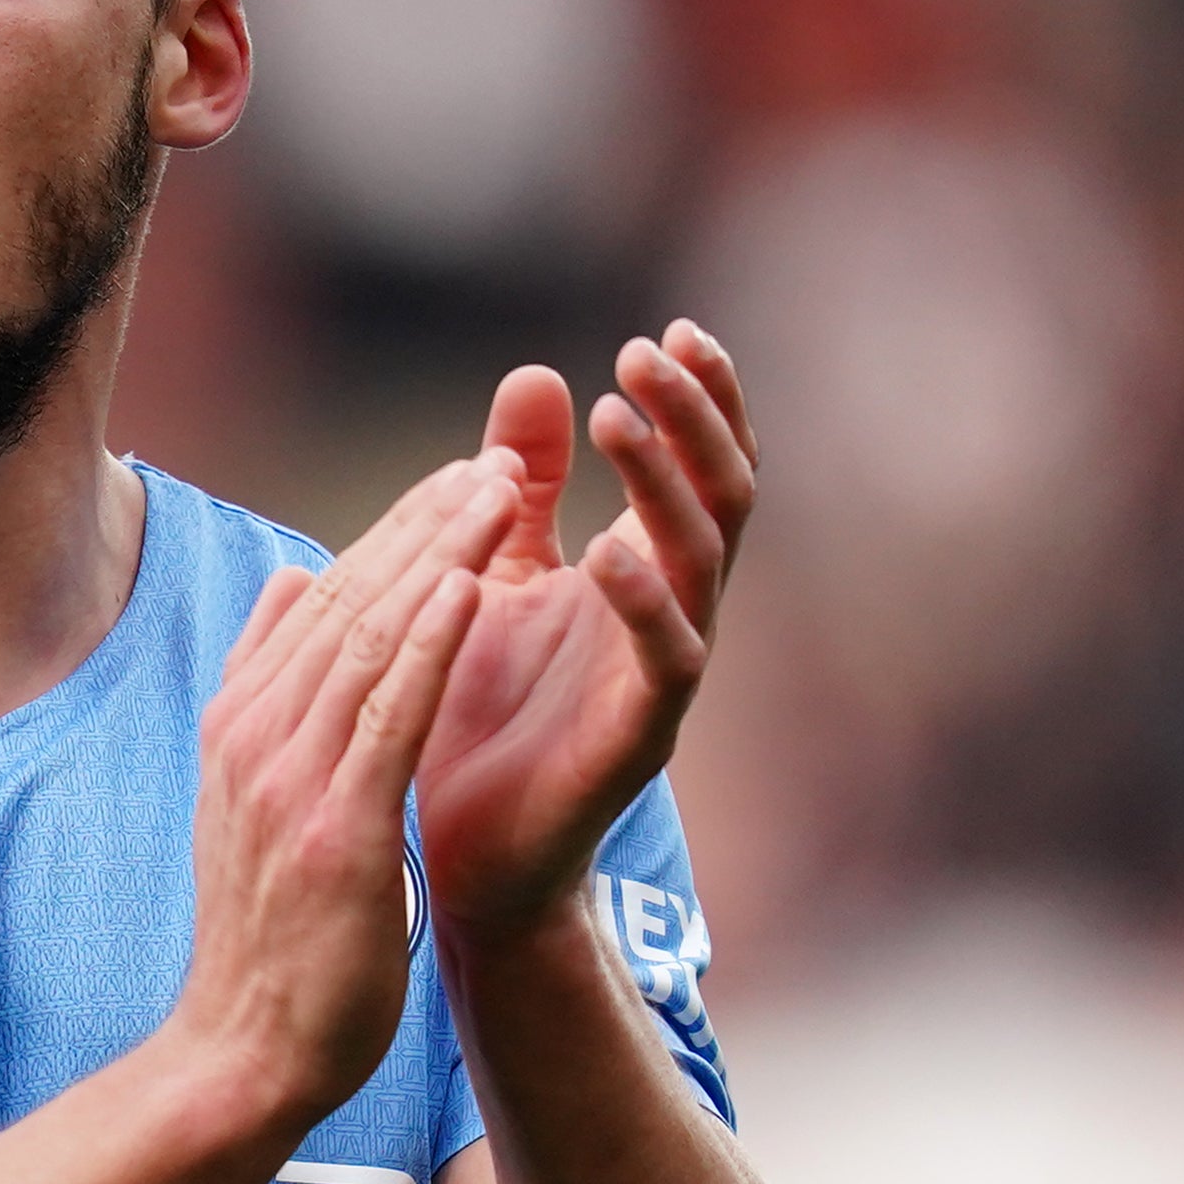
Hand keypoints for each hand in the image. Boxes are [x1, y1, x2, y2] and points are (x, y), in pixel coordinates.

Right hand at [171, 454, 511, 1129]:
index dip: (394, 533)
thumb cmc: (267, 935)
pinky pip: (388, 716)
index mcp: (239, 724)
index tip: (458, 478)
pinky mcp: (337, 829)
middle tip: (496, 458)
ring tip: (501, 491)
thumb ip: (269, 691)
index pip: (321, 602)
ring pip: (370, 639)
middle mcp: (254, 736)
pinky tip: (474, 589)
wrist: (243, 1052)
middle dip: (426, 523)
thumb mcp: (251, 798)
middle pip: (347, 601)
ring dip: (440, 557)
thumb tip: (292, 587)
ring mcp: (289, 780)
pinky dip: (430, 645)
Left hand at [418, 324, 756, 943]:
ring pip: (704, 561)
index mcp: (642, 571)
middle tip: (648, 351)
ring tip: (620, 413)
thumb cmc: (477, 710)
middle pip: (723, 494)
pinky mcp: (639, 736)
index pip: (697, 466)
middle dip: (695, 417)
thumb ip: (522, 483)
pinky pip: (668, 658)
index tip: (666, 331)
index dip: (698, 399)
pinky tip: (604, 548)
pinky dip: (643, 599)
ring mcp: (663, 675)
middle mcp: (672, 614)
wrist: (460, 852)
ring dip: (668, 481)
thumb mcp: (494, 571)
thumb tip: (538, 372)